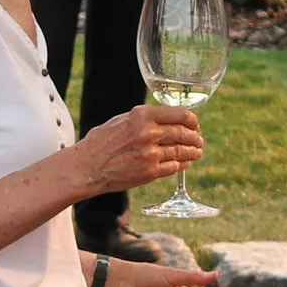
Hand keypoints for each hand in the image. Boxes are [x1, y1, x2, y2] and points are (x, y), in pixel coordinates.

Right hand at [75, 104, 202, 193]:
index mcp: (142, 115)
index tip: (194, 125)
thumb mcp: (122, 120)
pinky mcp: (150, 172)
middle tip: (198, 141)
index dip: (192, 121)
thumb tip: (167, 119)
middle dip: (196, 138)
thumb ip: (145, 118)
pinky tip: (185, 163)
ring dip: (193, 152)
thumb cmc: (101, 142)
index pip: (181, 115)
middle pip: (184, 133)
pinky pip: (174, 167)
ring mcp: (151, 153)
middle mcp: (149, 133)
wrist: (87, 166)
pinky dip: (182, 164)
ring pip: (182, 151)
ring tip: (197, 152)